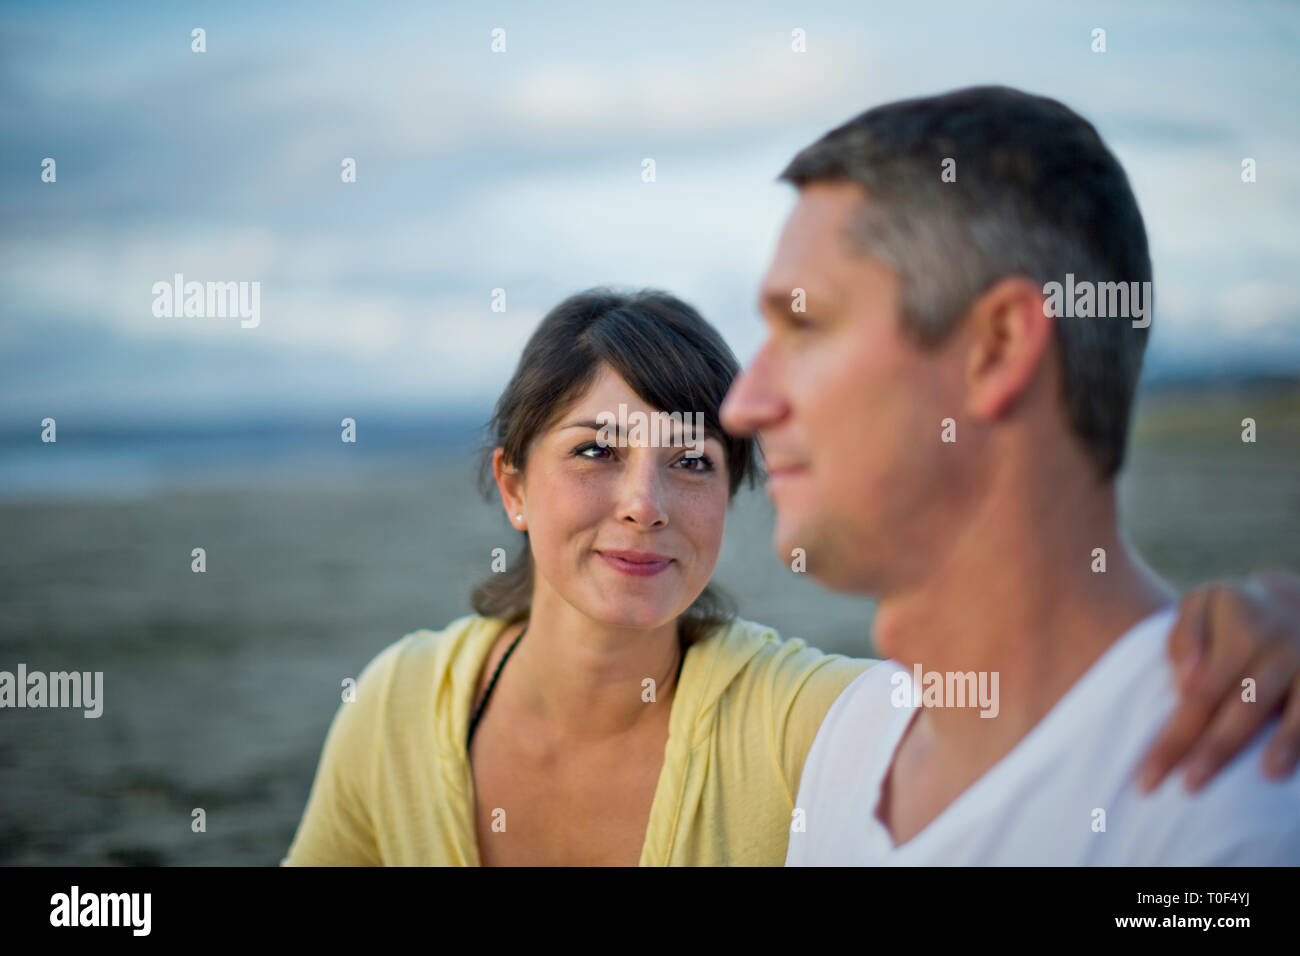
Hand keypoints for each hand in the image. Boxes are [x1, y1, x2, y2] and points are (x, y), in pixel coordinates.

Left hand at [1139, 572, 1299, 792]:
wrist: (1294, 600)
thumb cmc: (1232, 614)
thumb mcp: (1200, 606)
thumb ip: (1186, 639)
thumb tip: (1185, 683)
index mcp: (1240, 630)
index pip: (1200, 694)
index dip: (1176, 737)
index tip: (1149, 775)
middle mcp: (1280, 647)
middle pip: (1244, 708)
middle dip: (1216, 751)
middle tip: (1189, 788)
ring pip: (1296, 712)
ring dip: (1282, 746)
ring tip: (1265, 777)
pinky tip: (1293, 770)